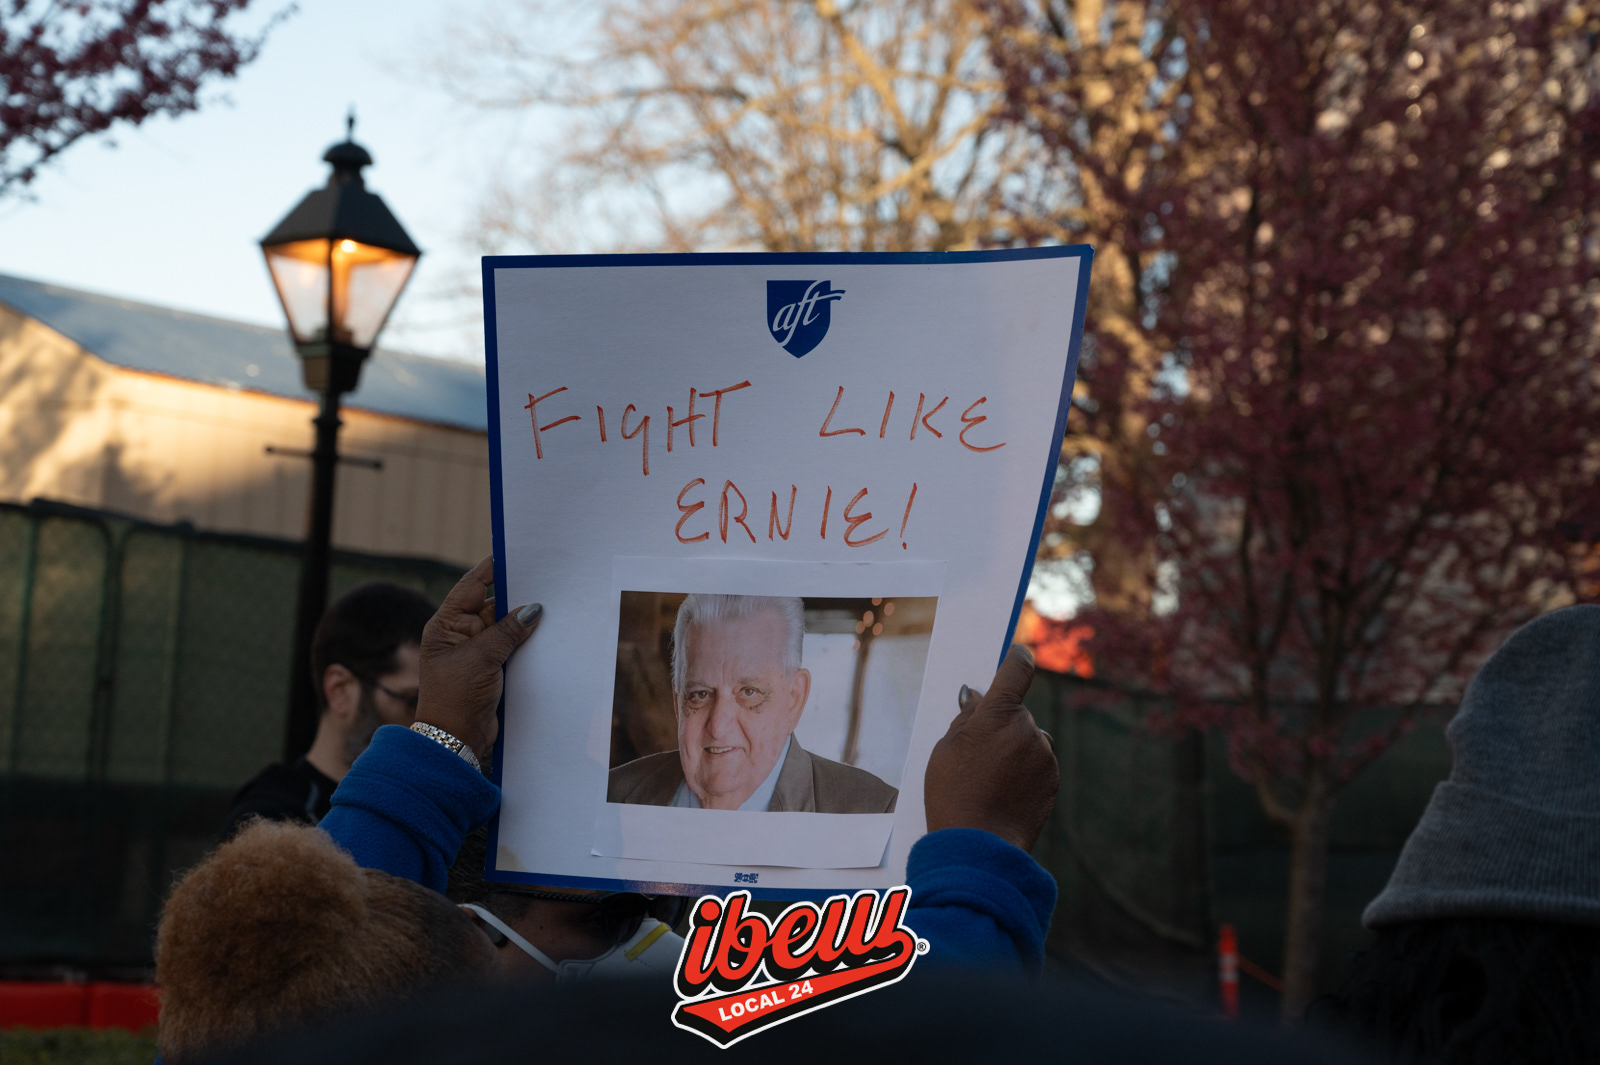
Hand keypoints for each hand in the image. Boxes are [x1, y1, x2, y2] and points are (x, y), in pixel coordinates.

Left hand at [415, 556, 542, 759]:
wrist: (456, 739)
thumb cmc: (457, 696)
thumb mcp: (482, 658)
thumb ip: (507, 631)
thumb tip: (533, 608)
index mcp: (446, 626)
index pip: (470, 587)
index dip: (490, 570)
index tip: (512, 554)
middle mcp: (460, 635)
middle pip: (491, 605)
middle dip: (515, 596)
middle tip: (543, 580)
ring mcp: (477, 652)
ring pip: (505, 627)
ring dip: (523, 621)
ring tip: (551, 604)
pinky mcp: (492, 669)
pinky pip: (512, 647)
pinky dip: (526, 641)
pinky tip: (546, 631)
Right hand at [924, 644, 1057, 851]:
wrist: (980, 845)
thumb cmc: (953, 794)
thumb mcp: (945, 749)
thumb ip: (966, 718)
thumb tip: (977, 698)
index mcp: (998, 714)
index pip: (1016, 670)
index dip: (1016, 658)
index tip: (1017, 653)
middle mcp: (1028, 729)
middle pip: (1016, 712)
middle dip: (1001, 723)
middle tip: (976, 751)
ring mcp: (1044, 755)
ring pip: (1028, 739)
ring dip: (1014, 748)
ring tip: (989, 779)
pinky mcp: (1052, 779)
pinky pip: (1037, 762)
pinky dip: (1024, 770)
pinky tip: (1004, 792)